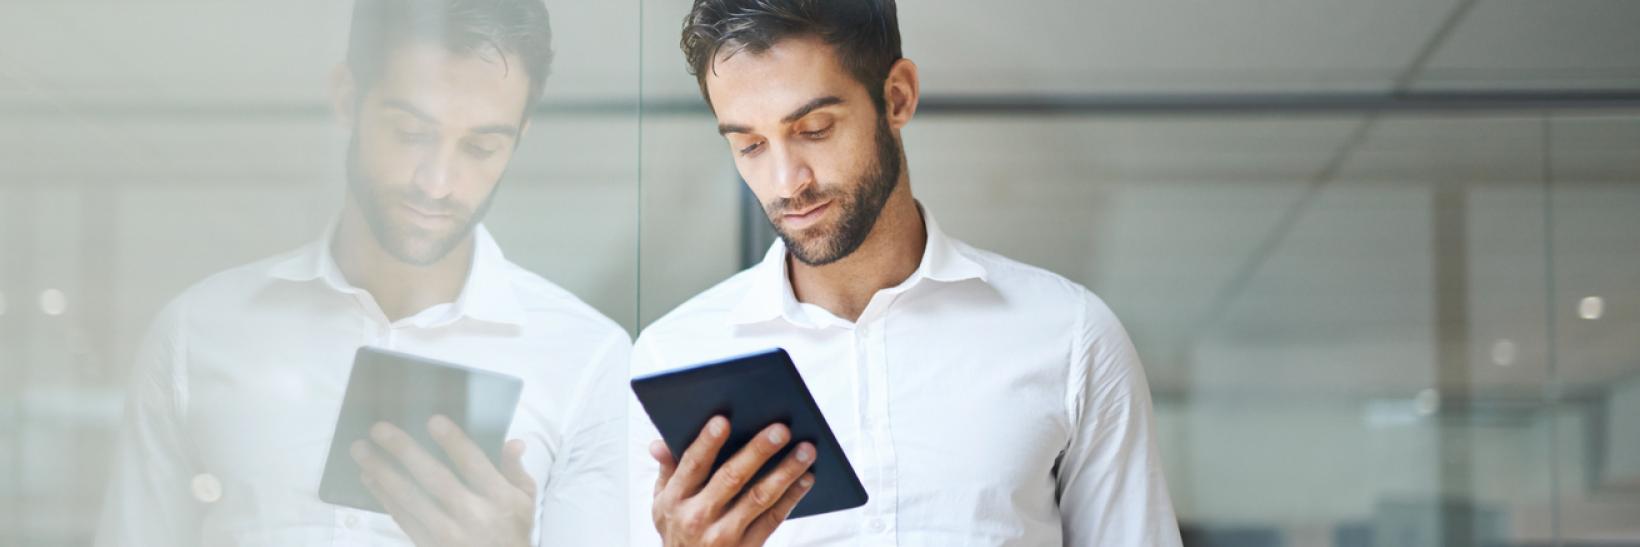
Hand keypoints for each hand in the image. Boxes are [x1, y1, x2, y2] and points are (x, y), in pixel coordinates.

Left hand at [352, 415, 536, 546]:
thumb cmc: (513, 530)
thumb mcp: (526, 500)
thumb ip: (516, 470)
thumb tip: (514, 442)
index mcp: (500, 498)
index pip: (474, 465)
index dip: (454, 443)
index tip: (433, 420)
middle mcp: (473, 515)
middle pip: (435, 479)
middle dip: (405, 452)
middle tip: (380, 429)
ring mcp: (448, 533)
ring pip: (410, 499)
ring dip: (383, 473)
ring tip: (361, 451)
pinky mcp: (429, 544)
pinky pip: (402, 518)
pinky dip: (384, 497)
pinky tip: (370, 478)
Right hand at [649, 415, 815, 546]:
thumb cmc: (678, 531)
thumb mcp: (662, 505)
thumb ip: (667, 470)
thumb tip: (660, 443)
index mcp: (674, 499)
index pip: (692, 465)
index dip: (706, 442)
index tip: (723, 420)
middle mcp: (697, 517)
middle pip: (731, 478)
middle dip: (758, 451)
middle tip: (781, 429)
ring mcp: (723, 535)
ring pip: (759, 498)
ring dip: (785, 472)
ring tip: (806, 450)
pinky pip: (773, 519)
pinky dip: (792, 497)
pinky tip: (806, 477)